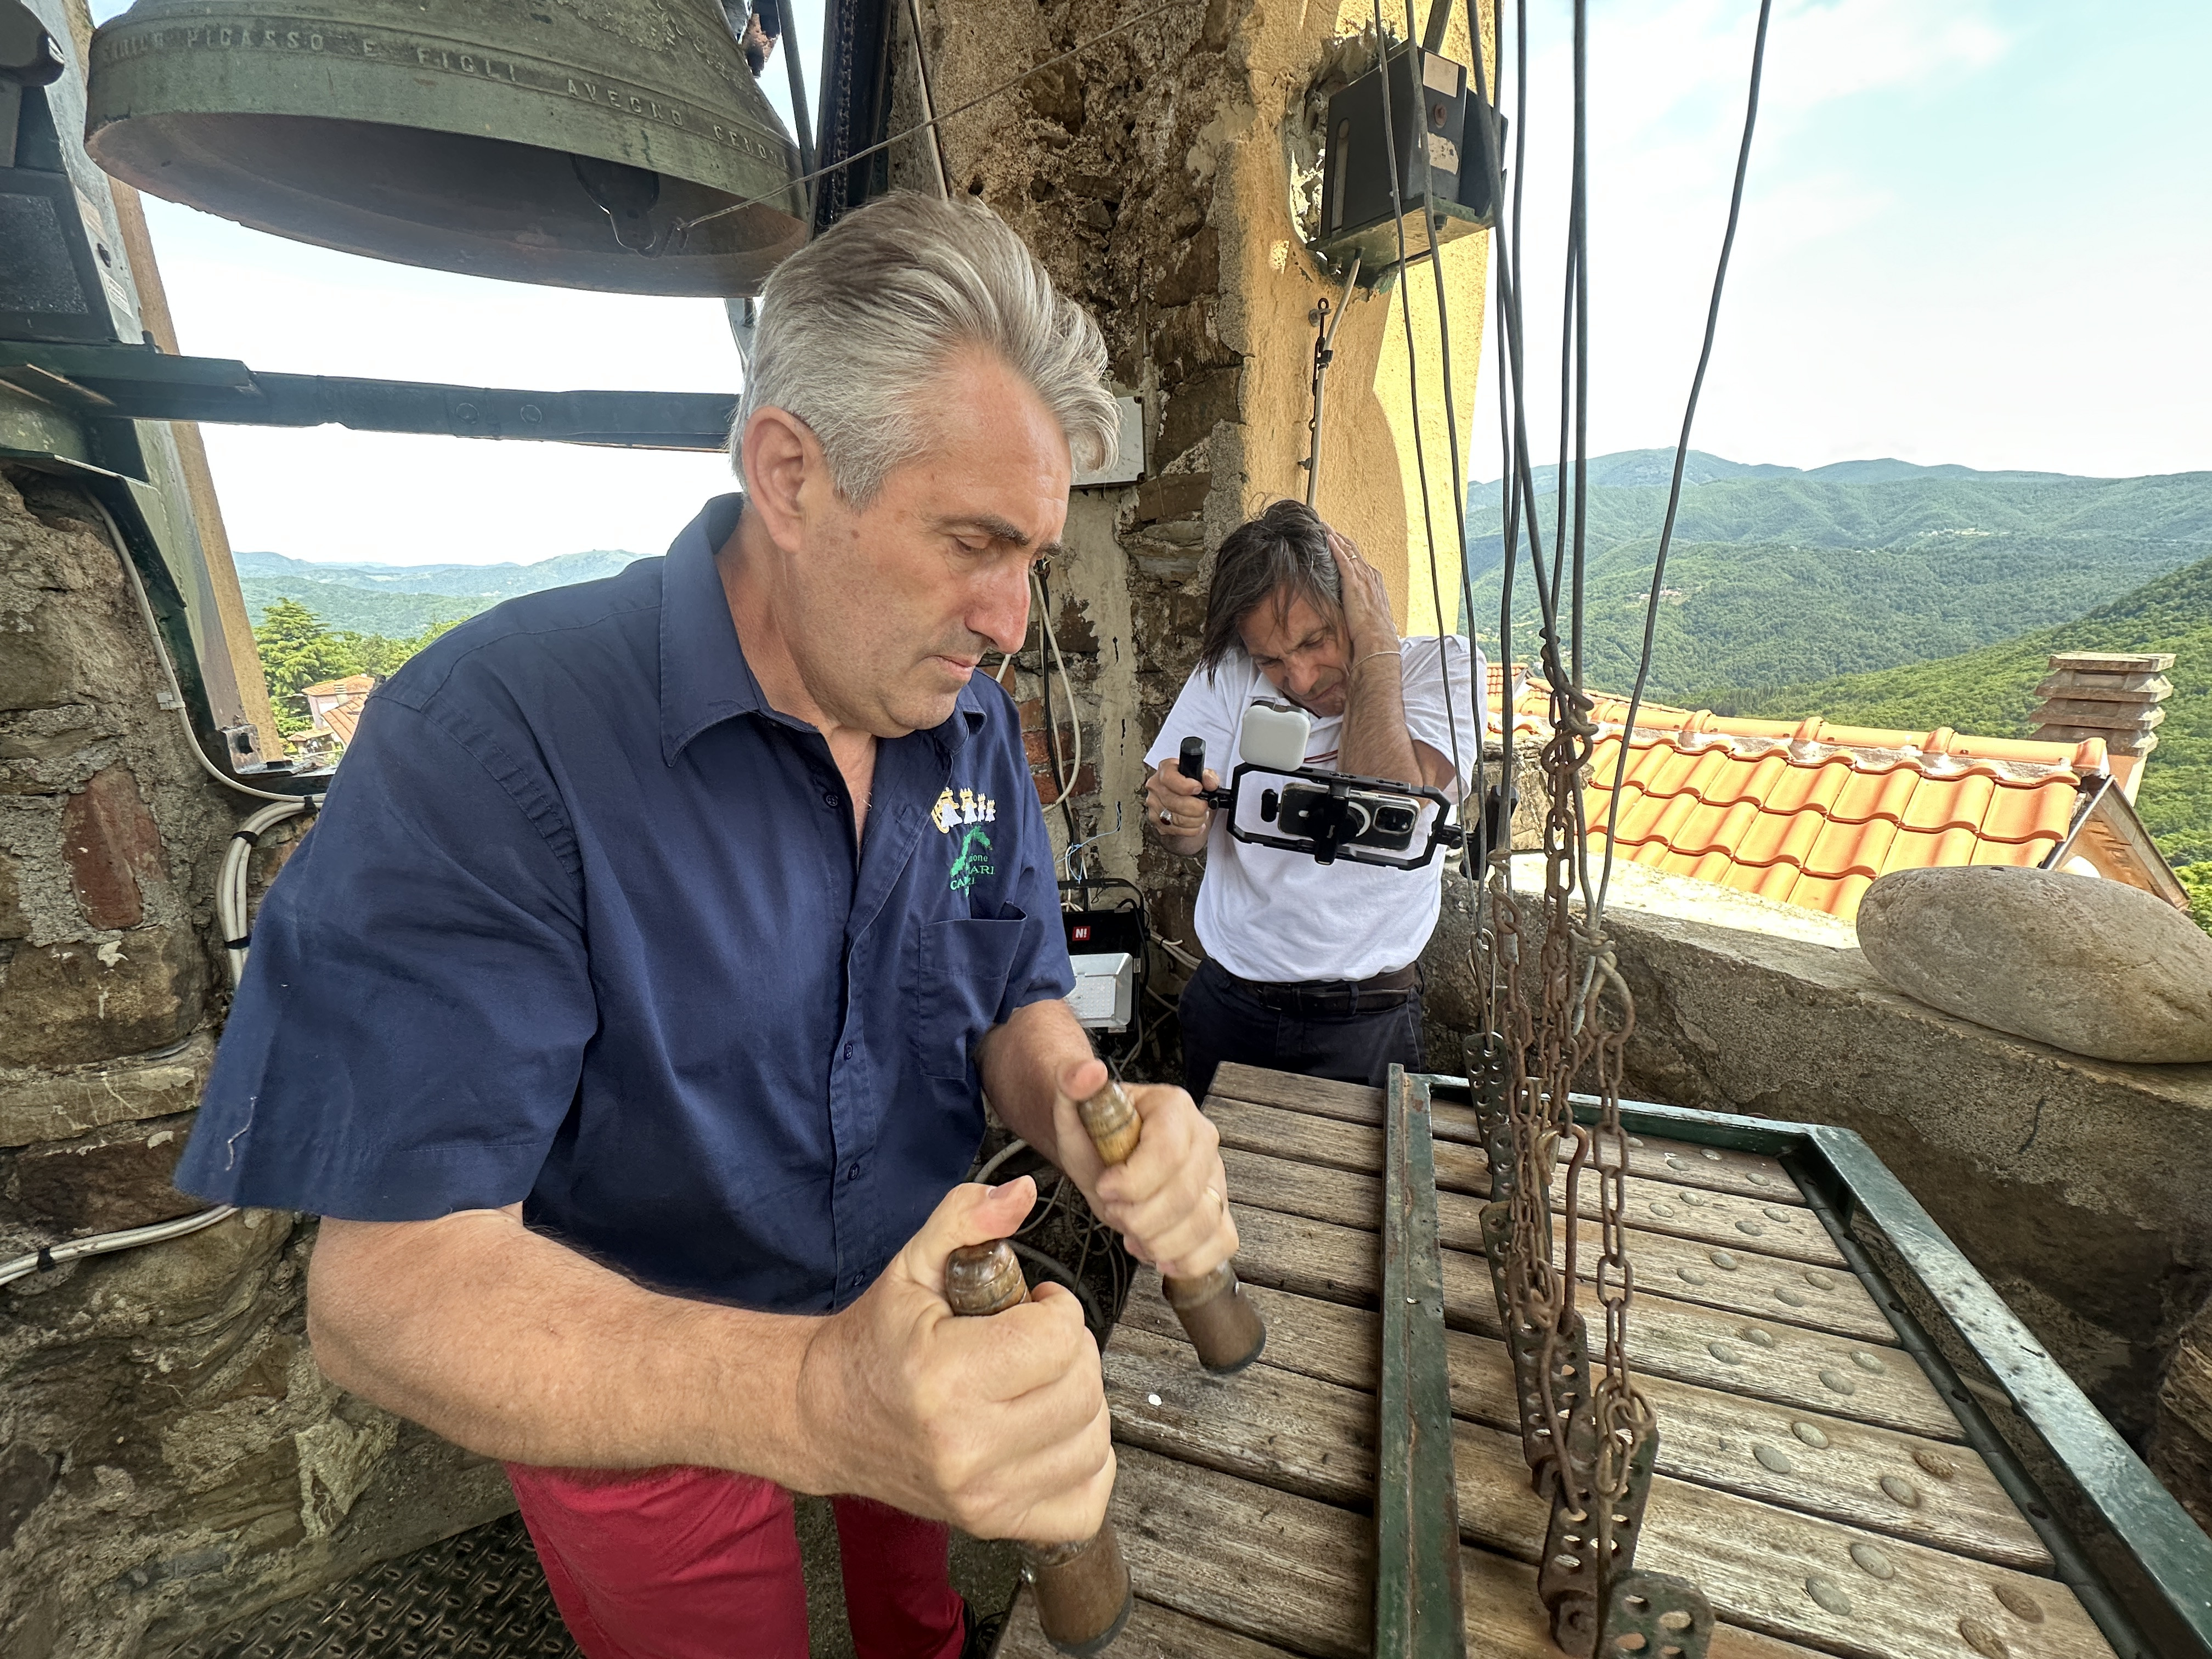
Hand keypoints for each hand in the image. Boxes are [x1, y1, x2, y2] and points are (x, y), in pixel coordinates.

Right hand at [794, 1178, 1112, 1542]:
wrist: (826, 1418)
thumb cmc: (875, 1342)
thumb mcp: (912, 1265)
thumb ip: (967, 1218)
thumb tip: (1024, 1193)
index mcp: (945, 1378)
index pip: (1059, 1337)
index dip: (1053, 1309)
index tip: (1028, 1307)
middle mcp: (966, 1447)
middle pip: (1082, 1386)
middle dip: (1069, 1351)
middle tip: (1032, 1343)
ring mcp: (983, 1497)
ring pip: (1093, 1438)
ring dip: (1079, 1401)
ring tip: (1037, 1383)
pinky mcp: (995, 1524)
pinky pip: (1087, 1500)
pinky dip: (1085, 1463)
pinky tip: (1050, 1431)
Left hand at [1049, 1056, 1237, 1281]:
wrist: (1100, 1151)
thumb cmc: (1091, 1131)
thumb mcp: (1071, 1105)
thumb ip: (1072, 1083)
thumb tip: (1088, 1073)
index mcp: (1173, 1108)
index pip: (1168, 1152)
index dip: (1134, 1181)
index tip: (1104, 1188)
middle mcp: (1203, 1140)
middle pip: (1186, 1194)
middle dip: (1139, 1217)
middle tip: (1114, 1210)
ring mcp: (1214, 1177)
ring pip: (1205, 1222)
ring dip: (1159, 1241)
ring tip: (1132, 1233)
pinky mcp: (1217, 1209)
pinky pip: (1222, 1242)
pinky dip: (1189, 1258)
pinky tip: (1158, 1252)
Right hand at [1143, 760, 1218, 848]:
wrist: (1181, 794)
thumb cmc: (1190, 783)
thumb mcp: (1202, 774)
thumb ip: (1209, 776)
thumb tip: (1210, 783)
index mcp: (1165, 770)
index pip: (1169, 779)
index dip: (1185, 786)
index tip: (1199, 789)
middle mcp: (1155, 787)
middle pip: (1175, 802)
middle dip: (1197, 807)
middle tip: (1205, 805)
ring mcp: (1154, 805)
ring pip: (1176, 819)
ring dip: (1196, 820)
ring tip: (1202, 815)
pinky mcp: (1157, 821)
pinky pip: (1175, 830)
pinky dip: (1191, 830)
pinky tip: (1197, 824)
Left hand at [1327, 529, 1398, 659]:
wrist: (1378, 638)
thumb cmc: (1372, 631)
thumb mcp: (1366, 612)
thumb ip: (1358, 604)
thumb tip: (1351, 608)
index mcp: (1373, 581)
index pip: (1358, 559)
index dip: (1346, 548)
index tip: (1335, 538)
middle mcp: (1370, 574)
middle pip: (1352, 549)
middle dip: (1339, 536)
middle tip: (1325, 525)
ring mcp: (1363, 576)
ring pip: (1347, 549)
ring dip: (1334, 536)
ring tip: (1322, 525)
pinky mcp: (1355, 582)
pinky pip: (1344, 559)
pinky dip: (1335, 547)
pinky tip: (1327, 537)